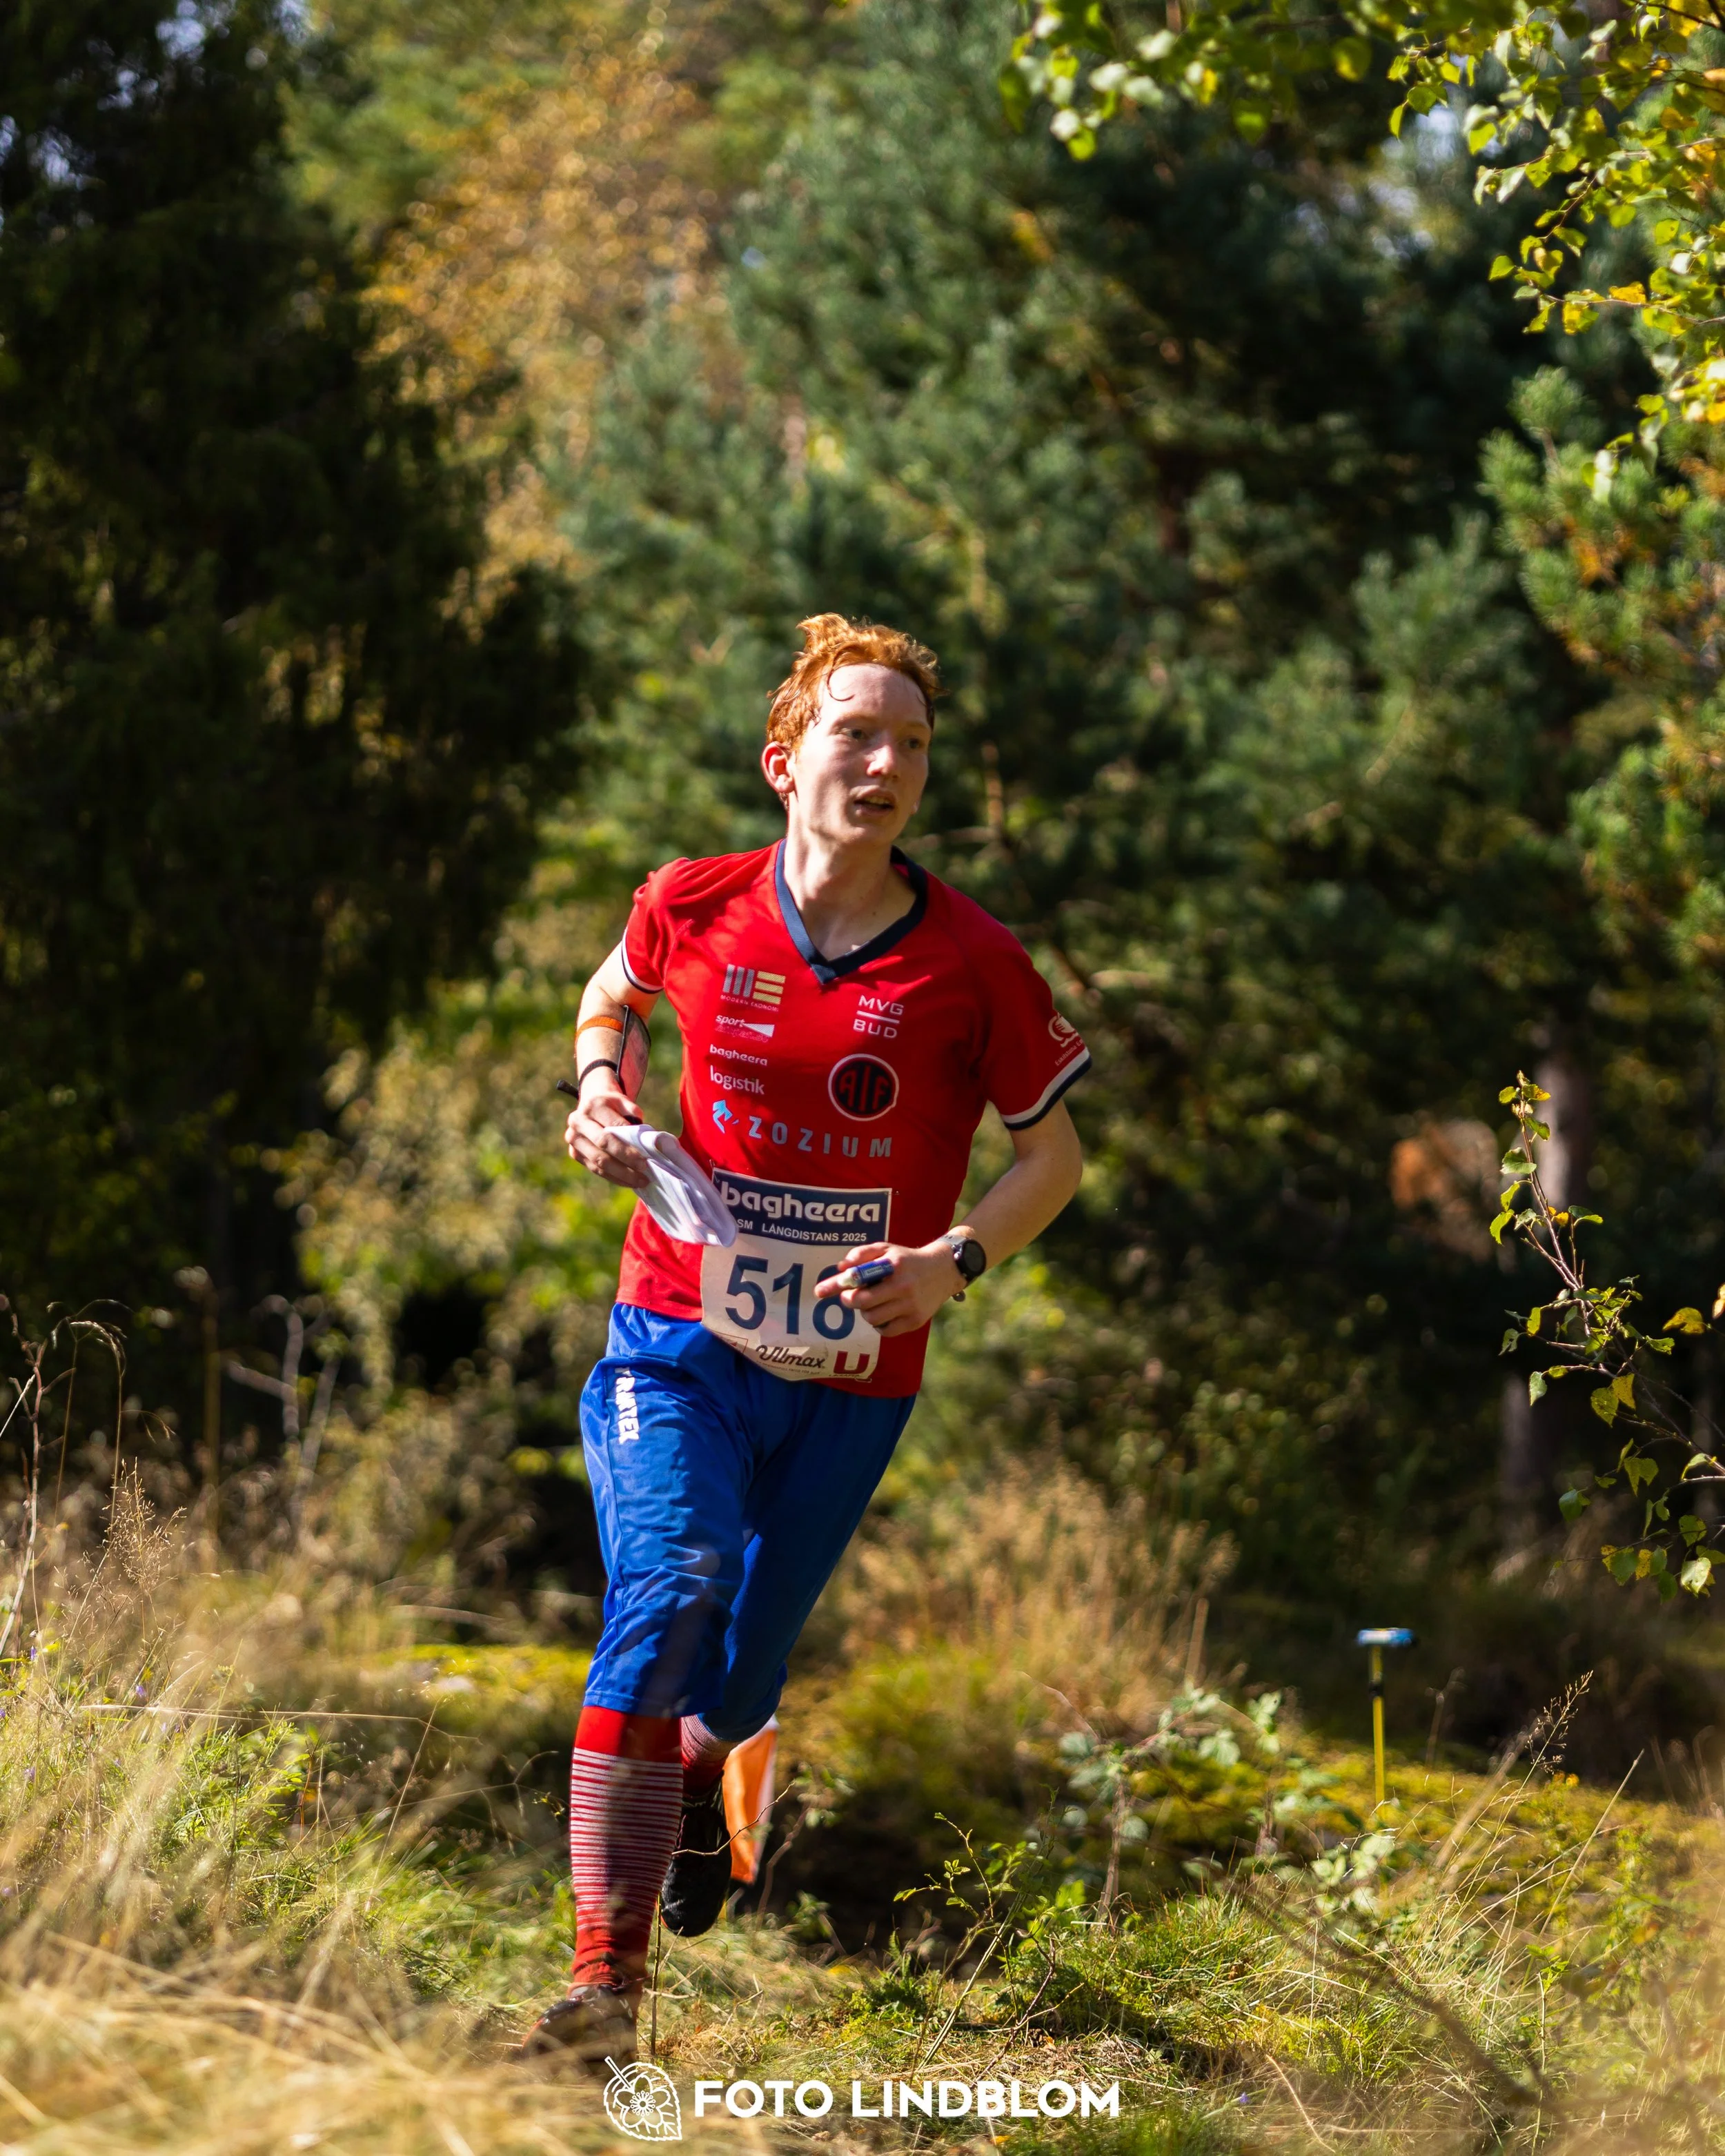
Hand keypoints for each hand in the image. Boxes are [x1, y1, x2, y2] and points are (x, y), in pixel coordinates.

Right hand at [564, 1074, 648, 1187]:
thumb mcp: (624, 1102)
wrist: (591, 1106)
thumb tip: (646, 1138)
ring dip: (621, 1174)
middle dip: (625, 1159)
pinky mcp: (574, 1153)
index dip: (629, 1142)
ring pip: (598, 1161)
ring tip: (640, 1181)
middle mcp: (578, 1121)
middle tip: (644, 1169)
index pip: (613, 1126)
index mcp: (593, 1105)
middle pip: (603, 1144)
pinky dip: (613, 1177)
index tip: (645, 1156)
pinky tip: (628, 1182)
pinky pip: (595, 1169)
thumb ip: (634, 1114)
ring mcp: (573, 1139)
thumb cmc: (613, 1106)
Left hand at [812, 1239, 962, 1337]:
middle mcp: (903, 1286)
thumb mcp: (887, 1249)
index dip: (837, 1285)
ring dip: (865, 1312)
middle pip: (862, 1303)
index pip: (859, 1276)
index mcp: (893, 1265)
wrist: (943, 1270)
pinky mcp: (915, 1321)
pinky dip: (879, 1324)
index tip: (819, 1291)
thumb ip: (862, 1254)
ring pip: (872, 1318)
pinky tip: (884, 1312)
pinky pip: (886, 1330)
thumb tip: (840, 1268)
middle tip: (849, 1297)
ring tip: (872, 1302)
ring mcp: (911, 1306)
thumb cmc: (907, 1260)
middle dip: (849, 1301)